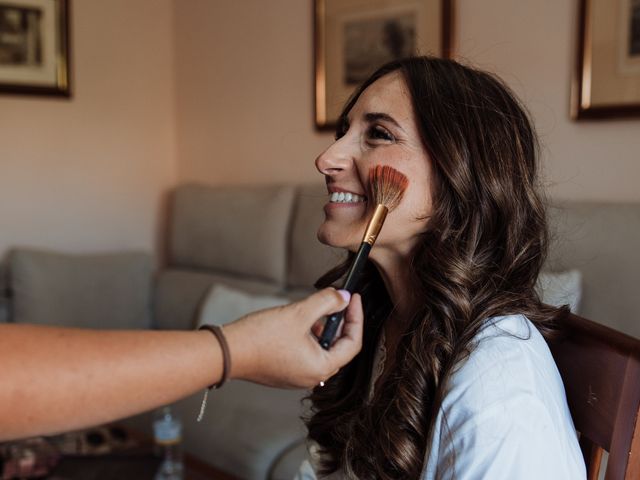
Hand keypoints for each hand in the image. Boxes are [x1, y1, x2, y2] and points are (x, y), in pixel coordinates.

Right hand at [223, 288, 362, 387]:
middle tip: (337, 301)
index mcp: (321, 368)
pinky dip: (310, 338)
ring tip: (315, 312)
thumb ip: (326, 302)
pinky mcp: (286, 373)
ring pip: (322, 351)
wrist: (227, 352)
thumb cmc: (261, 336)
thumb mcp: (299, 313)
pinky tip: (299, 324)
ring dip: (324, 330)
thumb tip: (344, 296)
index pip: (352, 343)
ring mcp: (298, 378)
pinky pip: (307, 355)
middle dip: (340, 323)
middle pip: (339, 348)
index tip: (353, 298)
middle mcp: (313, 378)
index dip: (356, 317)